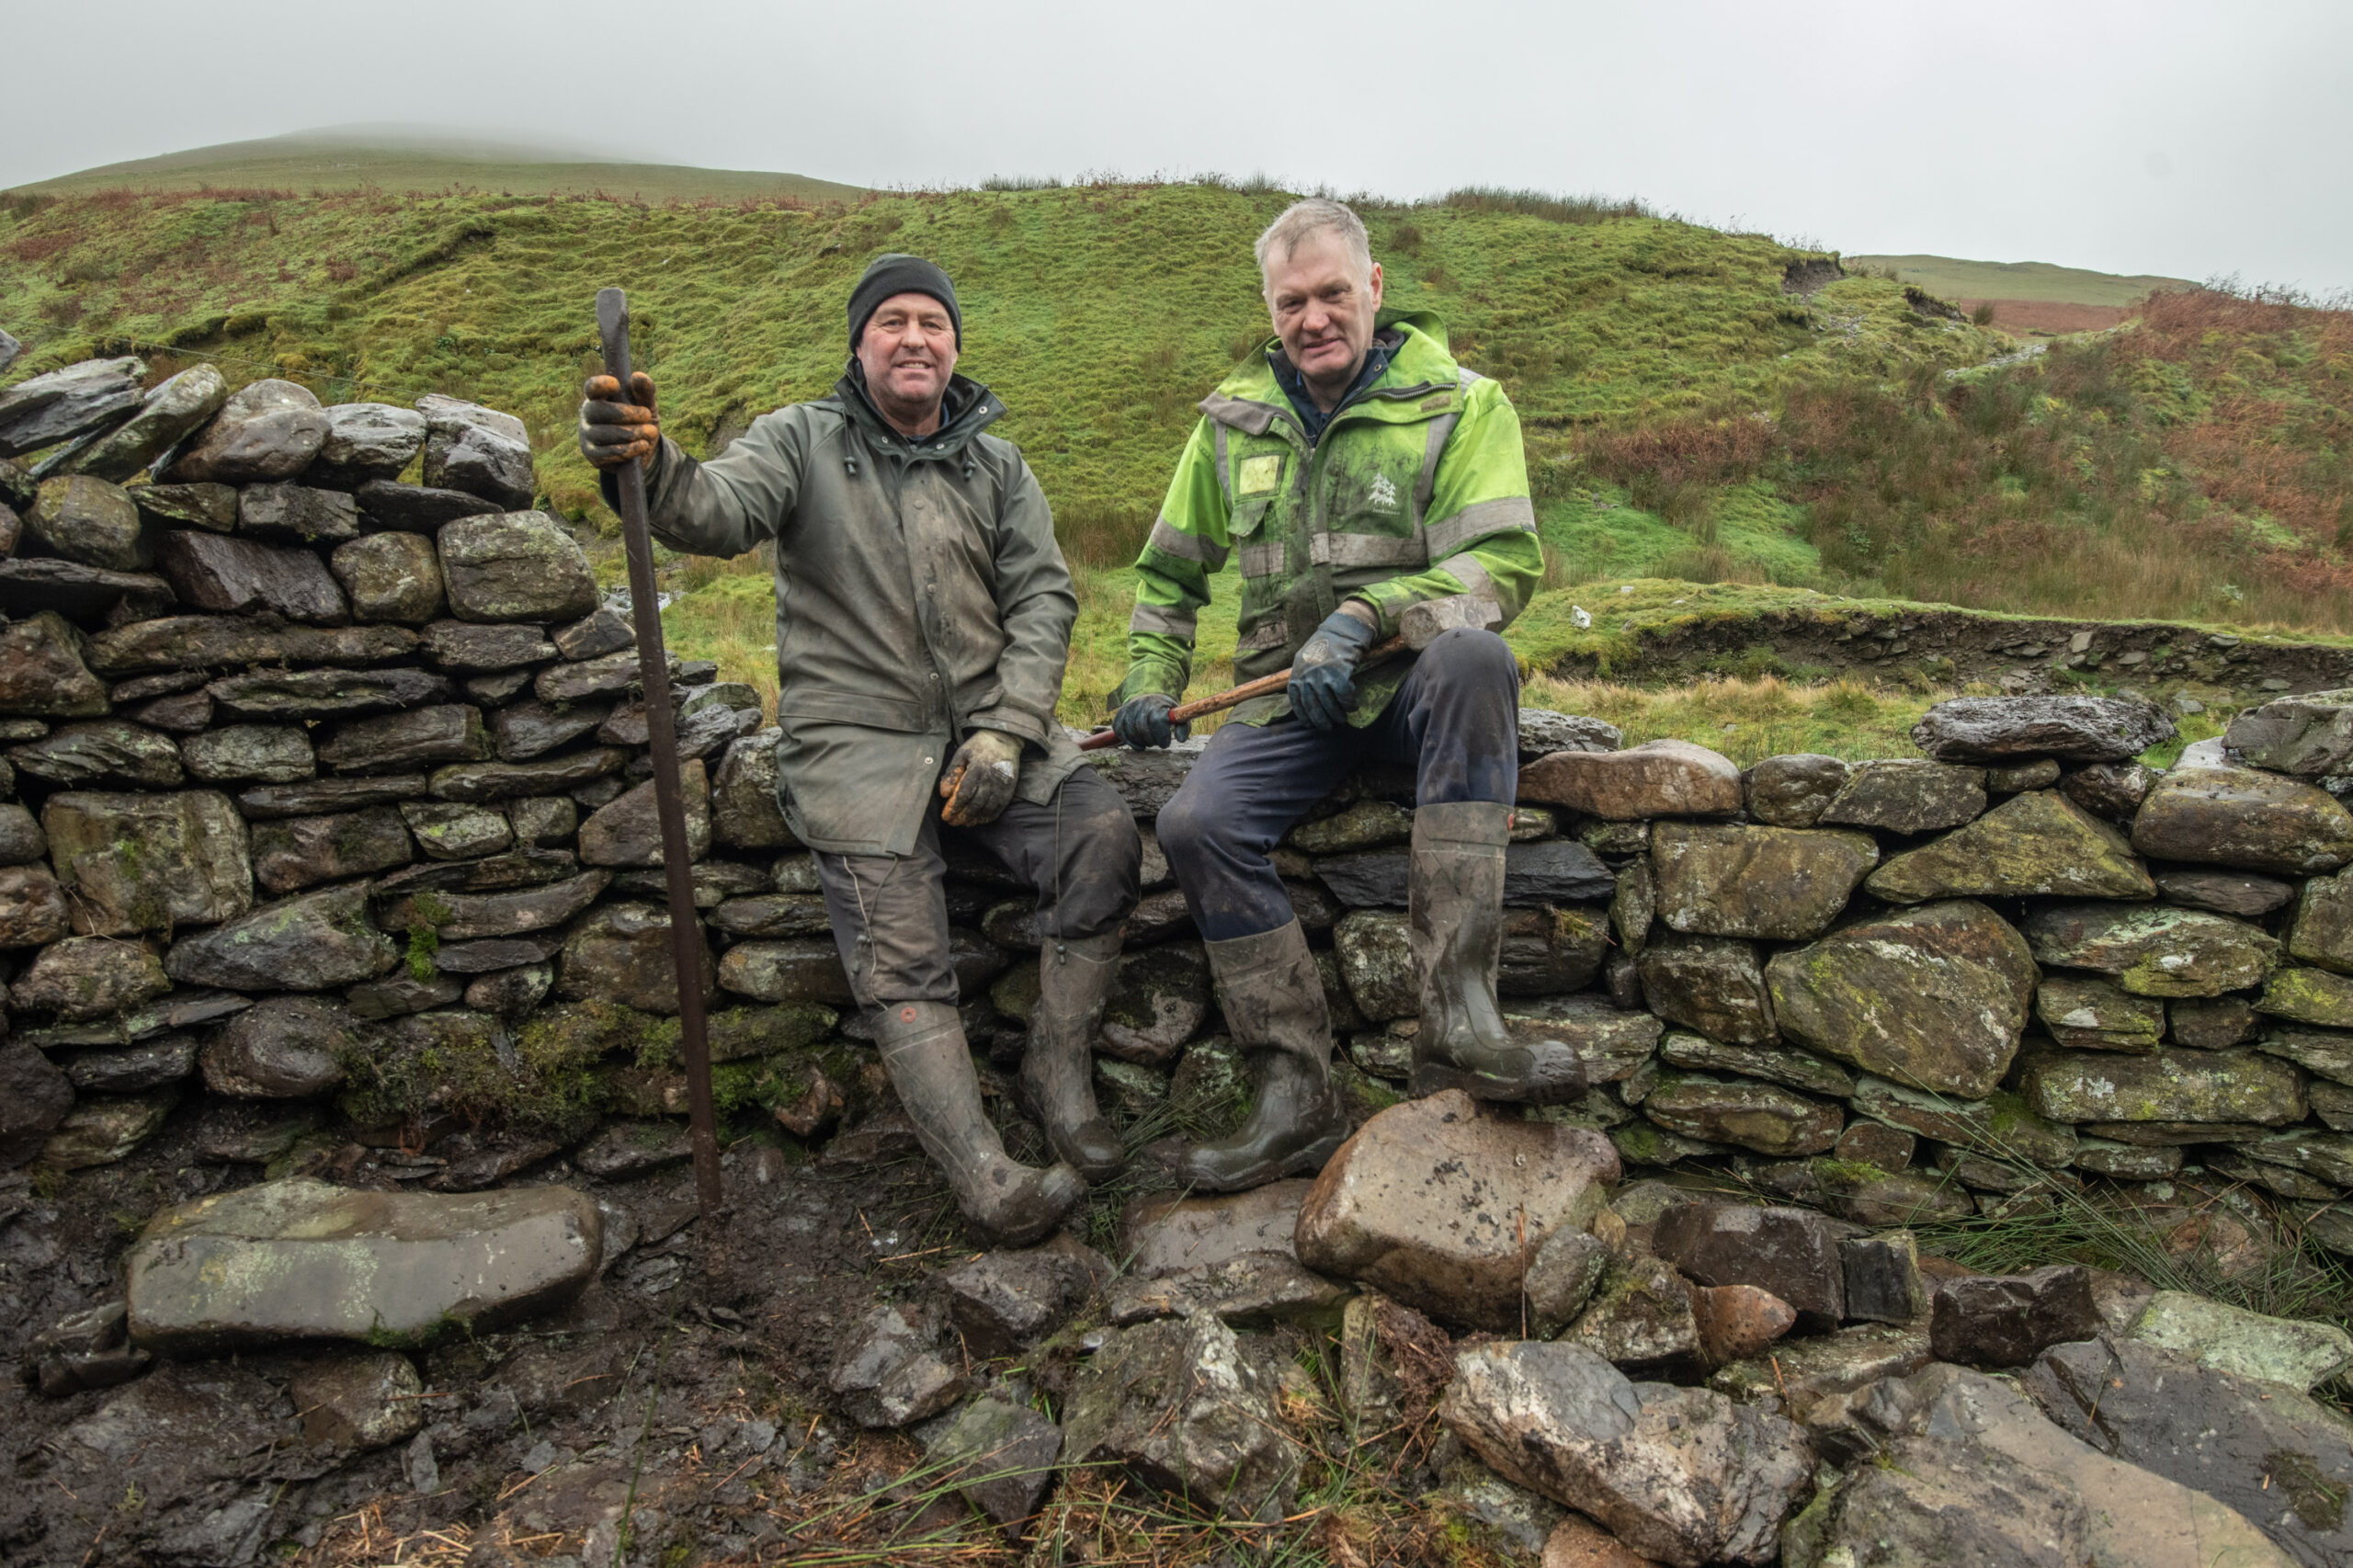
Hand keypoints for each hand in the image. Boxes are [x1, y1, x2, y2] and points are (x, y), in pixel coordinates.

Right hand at [579, 372, 659, 469]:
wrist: (640, 450)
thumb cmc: (640, 421)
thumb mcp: (647, 405)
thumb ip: (645, 392)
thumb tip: (638, 376)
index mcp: (598, 397)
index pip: (591, 387)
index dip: (600, 384)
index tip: (616, 384)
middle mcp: (587, 414)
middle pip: (597, 409)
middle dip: (625, 413)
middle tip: (647, 415)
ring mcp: (587, 434)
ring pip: (603, 433)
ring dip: (631, 433)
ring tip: (651, 432)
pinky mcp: (592, 454)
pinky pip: (607, 453)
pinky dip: (628, 449)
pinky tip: (643, 445)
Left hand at [939, 729, 1023, 825]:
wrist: (1005, 739)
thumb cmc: (979, 746)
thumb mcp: (961, 754)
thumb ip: (952, 773)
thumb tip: (944, 794)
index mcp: (977, 769)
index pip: (963, 794)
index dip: (954, 808)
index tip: (946, 815)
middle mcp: (990, 779)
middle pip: (974, 805)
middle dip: (961, 816)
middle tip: (952, 822)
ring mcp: (1001, 786)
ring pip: (986, 809)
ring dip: (974, 819)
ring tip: (964, 823)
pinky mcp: (1009, 790)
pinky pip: (998, 808)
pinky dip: (988, 817)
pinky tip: (979, 820)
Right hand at [1112, 693, 1187, 749]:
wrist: (1148, 697)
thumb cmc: (1165, 710)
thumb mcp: (1178, 716)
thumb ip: (1183, 727)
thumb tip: (1181, 739)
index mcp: (1156, 704)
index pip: (1156, 721)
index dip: (1161, 736)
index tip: (1165, 743)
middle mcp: (1140, 705)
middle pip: (1142, 730)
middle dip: (1151, 741)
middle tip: (1157, 741)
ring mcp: (1127, 710)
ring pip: (1131, 733)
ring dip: (1141, 742)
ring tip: (1149, 739)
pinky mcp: (1118, 717)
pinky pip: (1121, 733)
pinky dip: (1130, 742)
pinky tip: (1138, 742)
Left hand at [1287, 604, 1378, 730]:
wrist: (1343, 630)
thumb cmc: (1326, 645)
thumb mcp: (1306, 659)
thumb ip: (1303, 676)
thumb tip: (1304, 697)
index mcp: (1297, 672)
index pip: (1296, 701)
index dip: (1303, 715)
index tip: (1309, 724)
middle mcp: (1307, 675)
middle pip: (1312, 706)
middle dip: (1321, 721)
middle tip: (1328, 727)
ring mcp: (1323, 675)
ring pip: (1329, 705)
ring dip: (1337, 715)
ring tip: (1342, 719)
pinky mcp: (1339, 674)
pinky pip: (1344, 697)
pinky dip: (1349, 704)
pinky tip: (1353, 706)